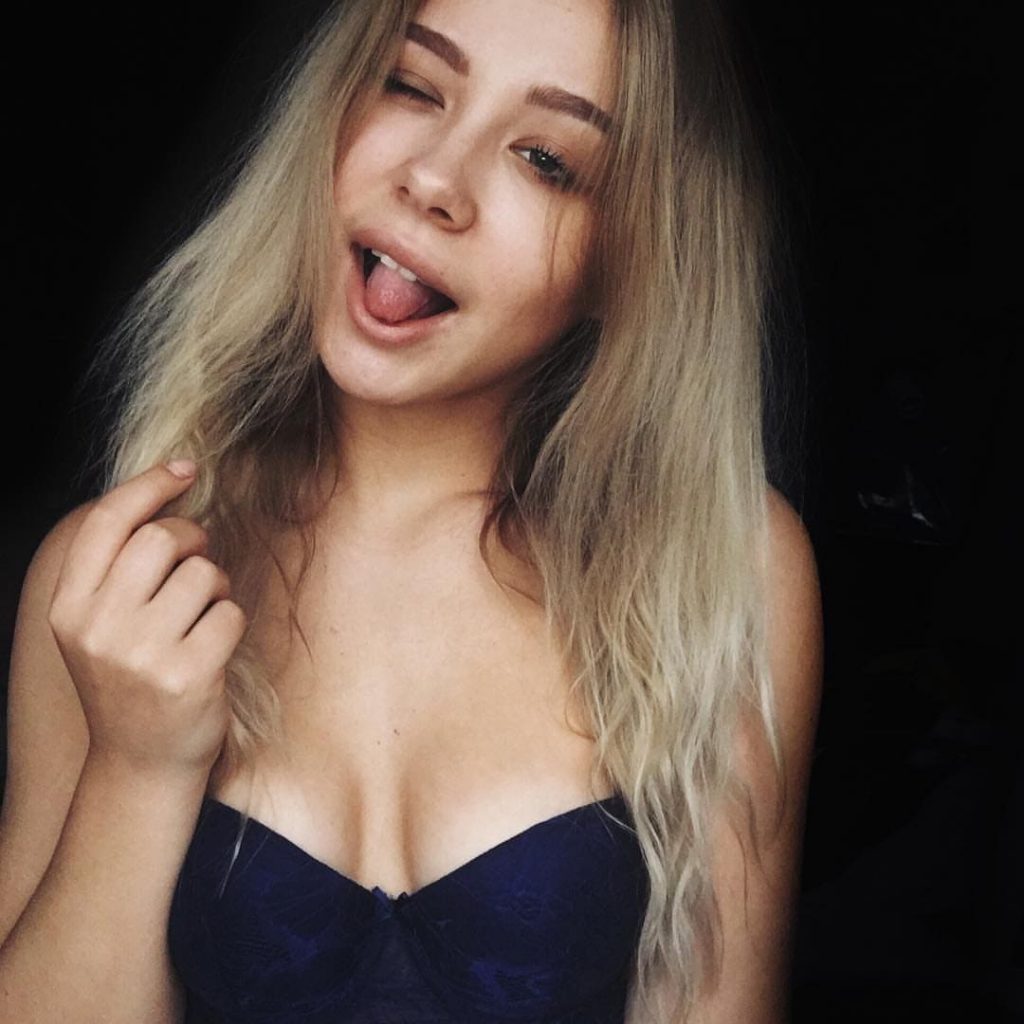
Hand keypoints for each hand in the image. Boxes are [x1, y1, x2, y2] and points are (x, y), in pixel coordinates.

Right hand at [48, 460, 246, 778]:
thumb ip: (119, 567)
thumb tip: (173, 488)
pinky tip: (213, 648)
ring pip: (204, 573)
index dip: (150, 484)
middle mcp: (97, 626)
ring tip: (201, 618)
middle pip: (163, 538)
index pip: (109, 521)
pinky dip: (231, 621)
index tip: (186, 468)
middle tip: (197, 567)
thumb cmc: (131, 680)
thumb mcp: (99, 625)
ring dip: (216, 587)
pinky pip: (230, 612)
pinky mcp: (187, 675)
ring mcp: (141, 653)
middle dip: (194, 541)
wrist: (141, 762)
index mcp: (70, 606)